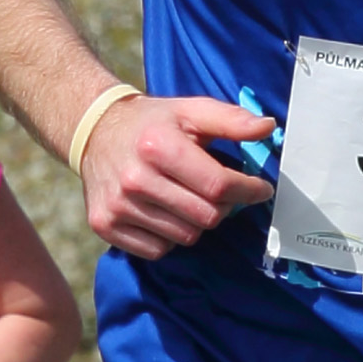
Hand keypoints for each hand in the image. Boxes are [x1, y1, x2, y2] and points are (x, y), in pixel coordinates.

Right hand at [79, 92, 273, 258]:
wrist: (95, 132)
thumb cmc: (153, 123)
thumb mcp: (191, 111)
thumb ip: (231, 120)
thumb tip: (267, 128)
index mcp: (157, 146)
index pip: (218, 185)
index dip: (248, 190)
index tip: (260, 189)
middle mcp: (134, 180)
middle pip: (206, 217)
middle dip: (222, 207)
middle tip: (219, 193)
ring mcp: (118, 206)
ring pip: (185, 237)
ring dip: (196, 222)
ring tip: (187, 198)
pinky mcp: (105, 225)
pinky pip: (158, 250)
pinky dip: (169, 237)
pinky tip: (164, 212)